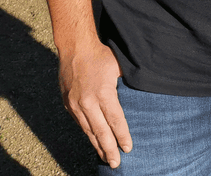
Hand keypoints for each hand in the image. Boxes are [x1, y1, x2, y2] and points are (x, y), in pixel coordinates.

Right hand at [58, 39, 131, 166]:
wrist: (75, 47)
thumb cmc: (101, 55)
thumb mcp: (119, 67)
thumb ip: (126, 84)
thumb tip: (142, 94)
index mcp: (103, 93)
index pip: (115, 120)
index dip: (122, 135)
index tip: (128, 148)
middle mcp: (87, 102)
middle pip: (100, 131)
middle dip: (109, 149)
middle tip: (116, 163)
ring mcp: (75, 104)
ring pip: (88, 130)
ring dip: (97, 145)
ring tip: (105, 157)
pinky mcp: (68, 104)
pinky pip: (80, 123)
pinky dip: (88, 134)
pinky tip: (94, 141)